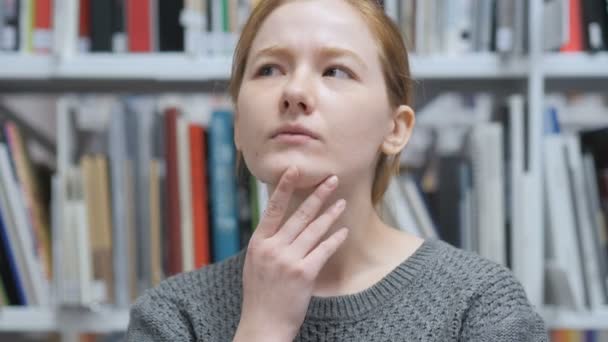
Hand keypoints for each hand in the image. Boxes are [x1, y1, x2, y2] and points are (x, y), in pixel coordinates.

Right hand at [234, 166, 347, 340]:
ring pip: (314, 231)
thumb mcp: (254, 265)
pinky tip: (343, 231)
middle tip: (332, 180)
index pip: (273, 209)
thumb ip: (266, 244)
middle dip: (318, 195)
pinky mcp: (304, 274)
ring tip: (342, 202)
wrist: (263, 325)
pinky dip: (334, 240)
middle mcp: (273, 248)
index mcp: (258, 243)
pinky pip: (323, 251)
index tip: (294, 169)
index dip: (284, 187)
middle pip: (300, 215)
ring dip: (330, 215)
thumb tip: (278, 226)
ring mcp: (288, 260)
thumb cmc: (260, 296)